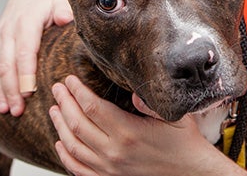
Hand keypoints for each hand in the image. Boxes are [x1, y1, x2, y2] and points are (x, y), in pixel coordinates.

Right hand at [0, 0, 72, 115]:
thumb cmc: (49, 1)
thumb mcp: (60, 2)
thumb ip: (64, 11)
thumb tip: (65, 18)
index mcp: (27, 22)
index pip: (24, 51)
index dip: (25, 73)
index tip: (29, 93)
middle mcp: (8, 30)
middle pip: (7, 65)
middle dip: (11, 89)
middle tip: (18, 110)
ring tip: (5, 109)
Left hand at [50, 75, 246, 175]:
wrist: (191, 173)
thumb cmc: (184, 143)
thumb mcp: (172, 116)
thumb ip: (150, 102)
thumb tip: (131, 91)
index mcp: (128, 132)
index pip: (92, 107)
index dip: (77, 91)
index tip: (69, 80)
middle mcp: (114, 152)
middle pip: (78, 124)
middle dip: (64, 103)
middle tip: (57, 88)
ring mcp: (109, 169)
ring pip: (73, 146)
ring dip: (60, 126)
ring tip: (55, 109)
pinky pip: (78, 169)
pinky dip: (65, 155)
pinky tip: (60, 142)